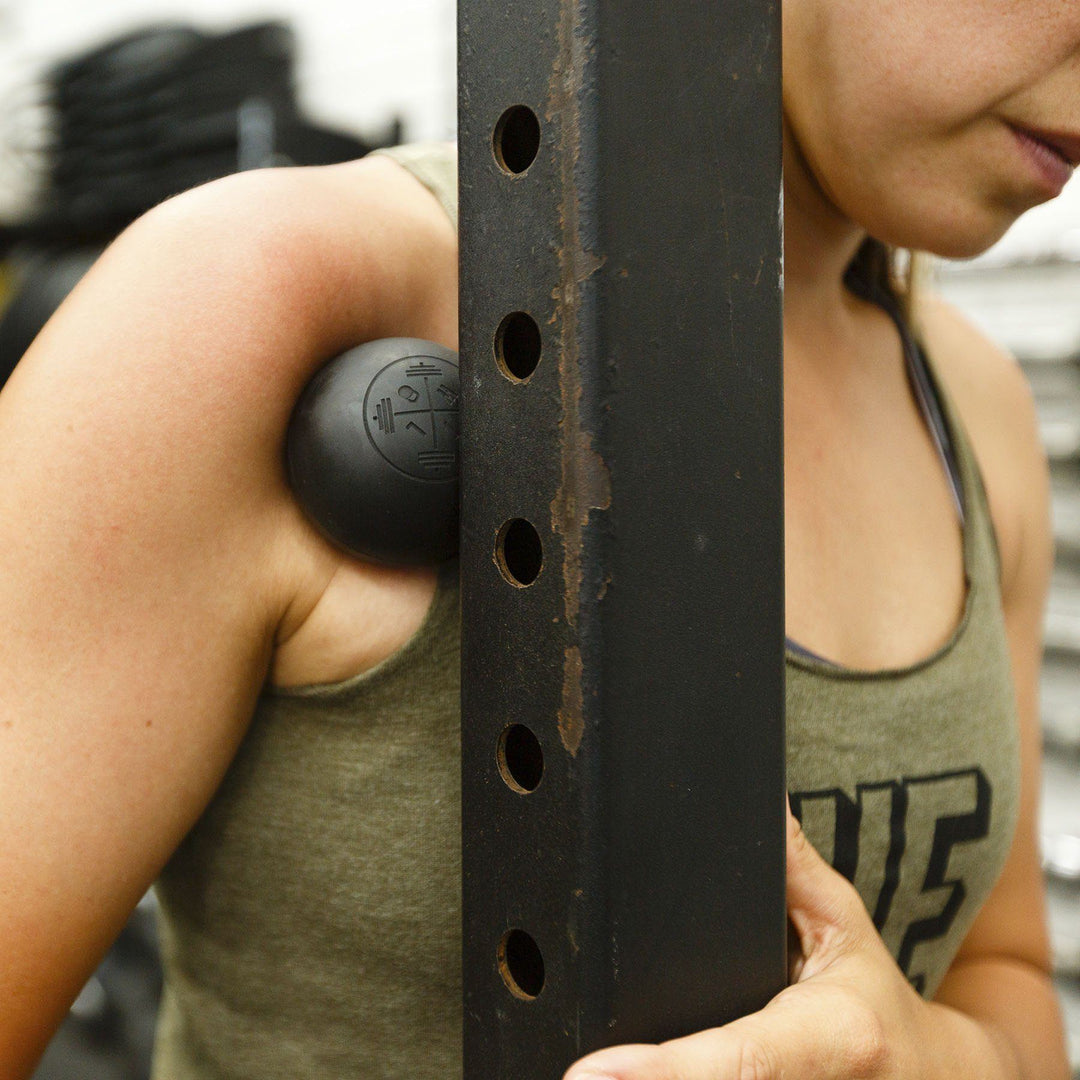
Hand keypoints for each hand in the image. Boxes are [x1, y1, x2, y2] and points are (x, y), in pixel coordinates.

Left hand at [561, 803, 1001, 1079]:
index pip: (739, 1059)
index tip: (588, 1076)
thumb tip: (756, 798)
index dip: (664, 1074)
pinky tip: (631, 1078)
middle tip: (567, 1075)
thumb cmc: (879, 1002)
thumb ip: (792, 867)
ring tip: (598, 1076)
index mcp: (832, 1036)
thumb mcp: (845, 925)